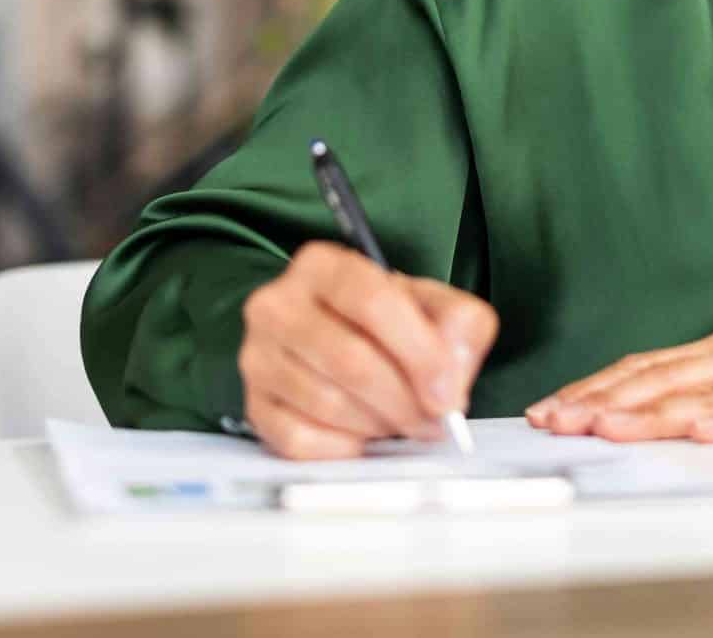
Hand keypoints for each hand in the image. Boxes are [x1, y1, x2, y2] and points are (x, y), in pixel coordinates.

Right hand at [238, 241, 498, 459]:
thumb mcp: (432, 306)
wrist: (339, 342)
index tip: (447, 395)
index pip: (372, 302)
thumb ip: (460, 323)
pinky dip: (343, 447)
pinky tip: (362, 434)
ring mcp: (257, 356)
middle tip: (434, 423)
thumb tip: (450, 372)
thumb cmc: (386, 324)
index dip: (418, 354)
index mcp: (323, 265)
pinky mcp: (253, 404)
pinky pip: (300, 439)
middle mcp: (277, 304)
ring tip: (400, 421)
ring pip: (327, 404)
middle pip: (349, 360)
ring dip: (378, 424)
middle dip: (403, 401)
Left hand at [526, 290, 712, 442]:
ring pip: (704, 396)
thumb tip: (650, 412)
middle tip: (556, 421)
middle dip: (602, 402)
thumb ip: (711, 387)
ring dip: (651, 414)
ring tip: (608, 428)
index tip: (551, 409)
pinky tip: (708, 435)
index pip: (645, 369)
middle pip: (660, 381)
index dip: (595, 389)